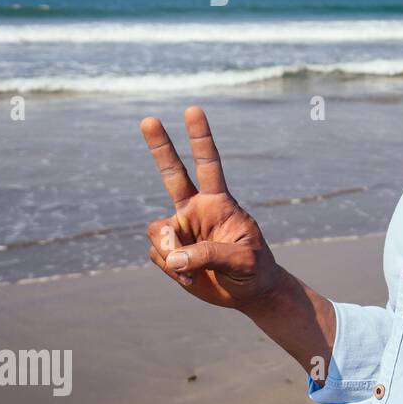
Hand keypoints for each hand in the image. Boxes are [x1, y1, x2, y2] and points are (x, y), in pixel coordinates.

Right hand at [141, 105, 282, 309]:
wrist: (248, 293)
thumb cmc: (254, 271)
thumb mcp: (242, 261)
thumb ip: (210, 255)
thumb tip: (174, 256)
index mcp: (219, 203)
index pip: (209, 164)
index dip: (200, 138)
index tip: (193, 110)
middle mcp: (196, 210)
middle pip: (172, 173)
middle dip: (161, 147)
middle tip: (148, 119)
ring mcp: (181, 229)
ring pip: (157, 232)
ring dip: (170, 252)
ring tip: (190, 270)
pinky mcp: (170, 251)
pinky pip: (158, 255)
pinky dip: (171, 269)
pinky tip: (189, 277)